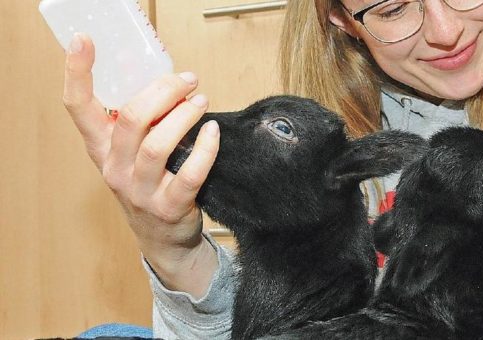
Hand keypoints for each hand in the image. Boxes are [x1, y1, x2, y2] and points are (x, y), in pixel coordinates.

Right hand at [63, 33, 219, 295]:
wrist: (164, 238)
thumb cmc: (151, 183)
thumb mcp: (132, 154)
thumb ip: (141, 121)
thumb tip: (168, 79)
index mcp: (101, 149)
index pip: (79, 108)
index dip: (77, 74)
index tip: (84, 42)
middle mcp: (115, 169)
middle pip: (131, 119)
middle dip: (163, 91)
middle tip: (187, 80)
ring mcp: (140, 191)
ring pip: (158, 145)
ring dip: (184, 117)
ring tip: (201, 100)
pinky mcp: (170, 207)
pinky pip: (189, 174)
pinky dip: (206, 149)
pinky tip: (214, 132)